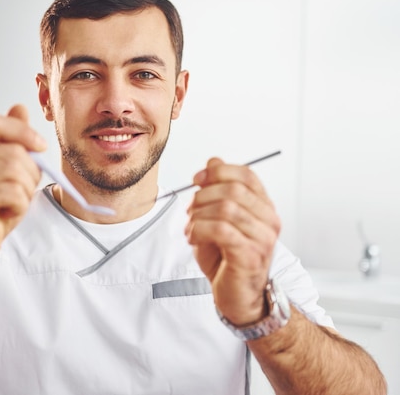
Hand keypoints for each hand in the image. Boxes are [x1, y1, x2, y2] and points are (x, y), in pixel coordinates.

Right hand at [0, 104, 46, 266]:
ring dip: (25, 192)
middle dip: (30, 173)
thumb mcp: (8, 171)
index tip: (41, 146)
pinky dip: (19, 206)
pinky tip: (4, 214)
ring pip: (17, 172)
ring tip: (10, 203)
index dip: (23, 131)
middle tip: (21, 192)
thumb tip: (19, 107)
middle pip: (15, 151)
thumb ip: (13, 141)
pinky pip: (15, 193)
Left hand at [185, 157, 280, 325]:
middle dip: (203, 196)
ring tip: (190, 228)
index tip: (197, 180)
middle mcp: (269, 221)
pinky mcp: (250, 256)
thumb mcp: (218, 219)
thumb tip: (214, 160)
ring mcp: (262, 239)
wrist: (238, 298)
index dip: (218, 172)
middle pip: (233, 189)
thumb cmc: (226, 259)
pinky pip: (220, 229)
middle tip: (189, 211)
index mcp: (263, 208)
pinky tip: (193, 236)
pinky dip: (199, 229)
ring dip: (198, 215)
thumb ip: (217, 190)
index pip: (246, 175)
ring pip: (225, 208)